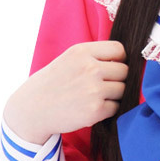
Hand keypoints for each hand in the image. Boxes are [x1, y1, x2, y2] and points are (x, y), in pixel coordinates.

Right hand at [3, 41, 127, 143]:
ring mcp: (93, 90)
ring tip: (95, 96)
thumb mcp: (70, 58)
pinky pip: (116, 107)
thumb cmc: (54, 82)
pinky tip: (92, 107)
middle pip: (124, 71)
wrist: (31, 110)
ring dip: (114, 94)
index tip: (111, 67)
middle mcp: (90, 68)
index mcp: (82, 52)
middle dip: (117, 78)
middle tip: (101, 85)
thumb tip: (128, 59)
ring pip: (123, 89)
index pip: (119, 49)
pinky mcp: (95, 110)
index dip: (119, 59)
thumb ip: (95, 55)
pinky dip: (108, 109)